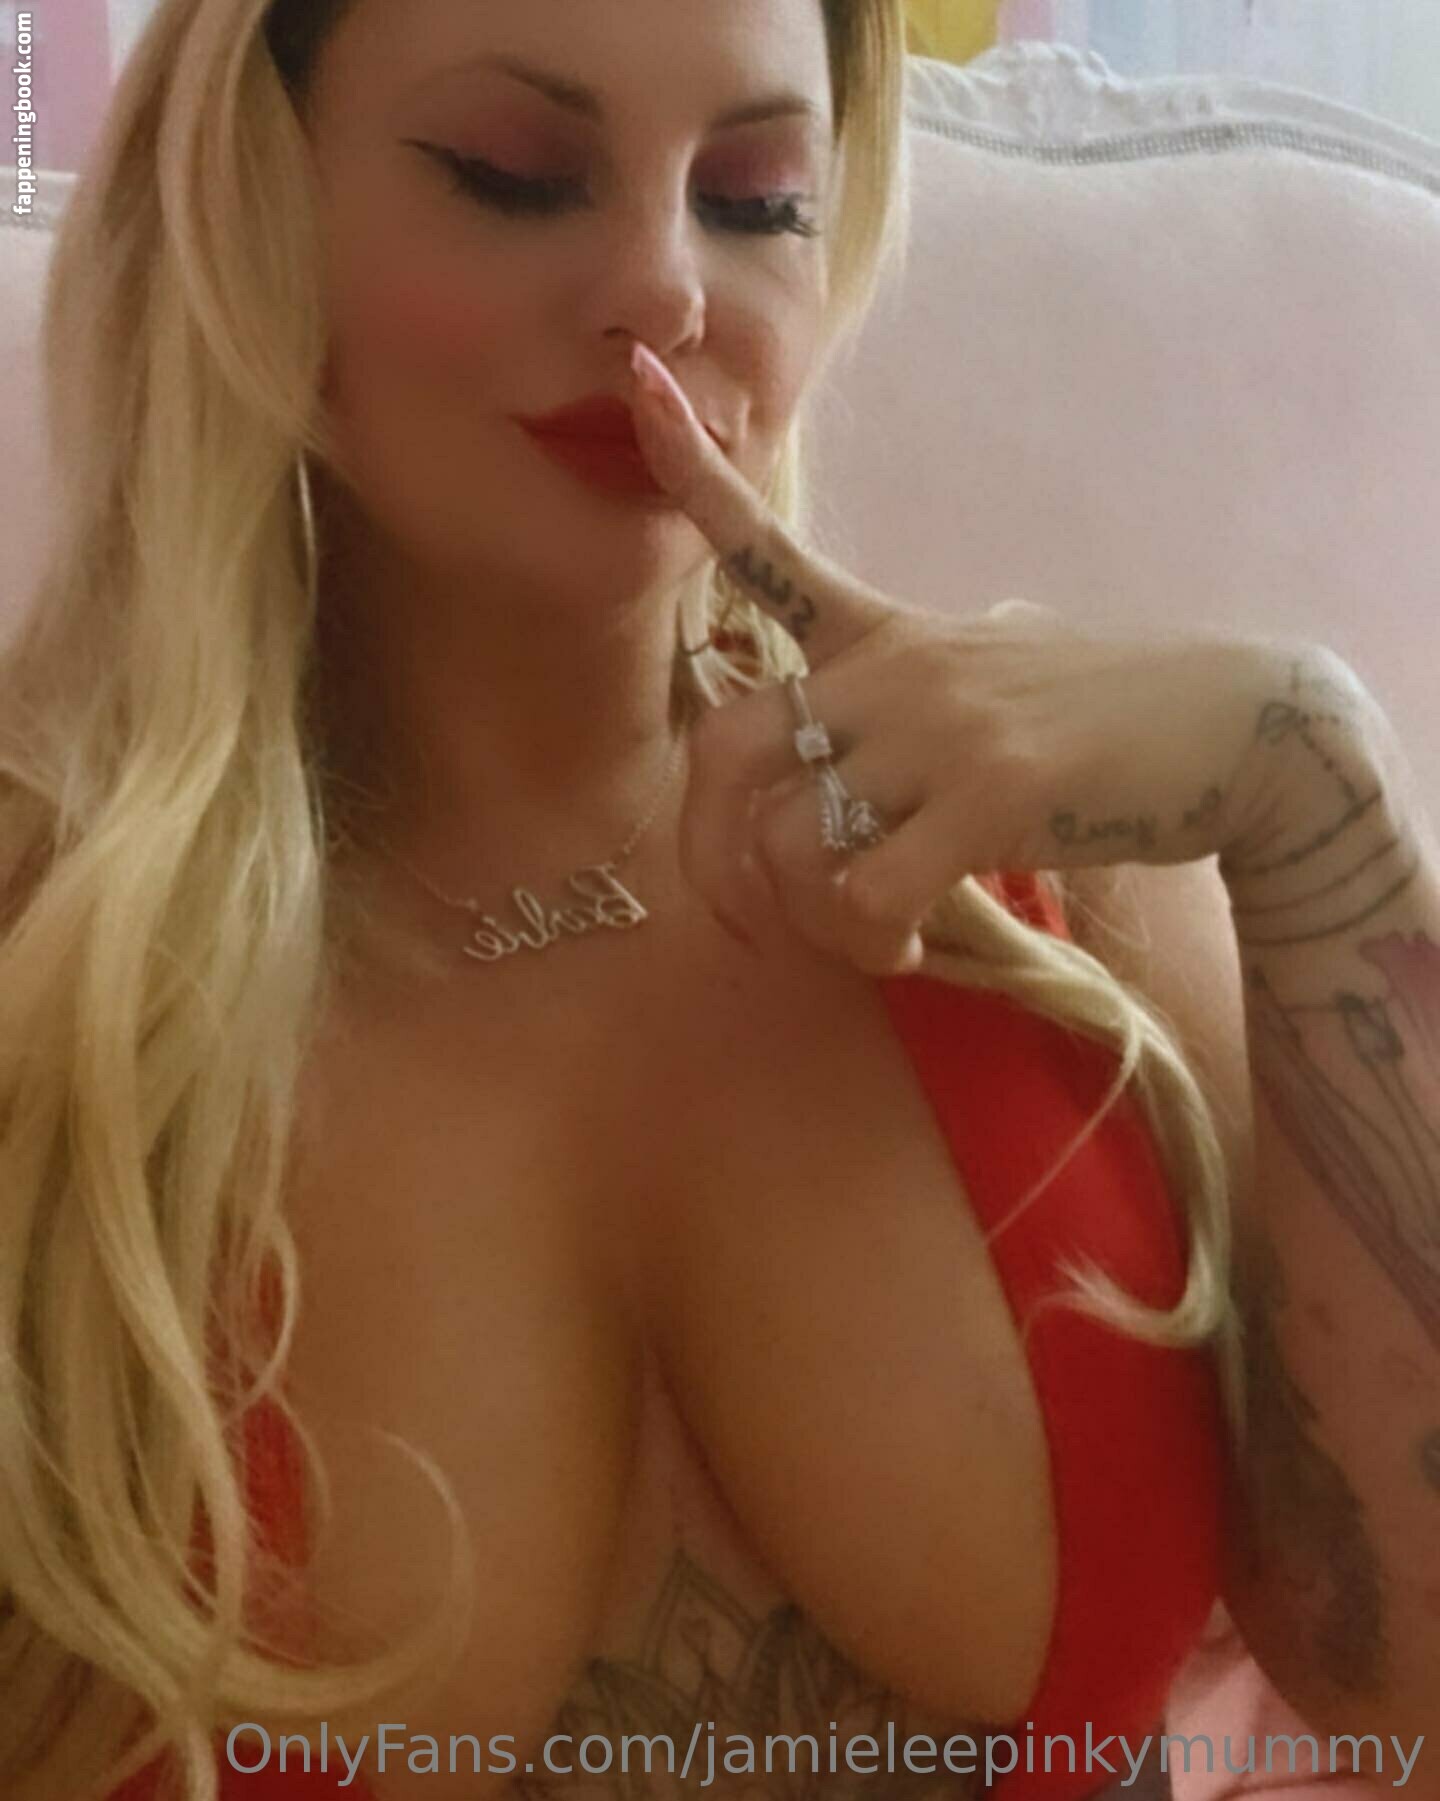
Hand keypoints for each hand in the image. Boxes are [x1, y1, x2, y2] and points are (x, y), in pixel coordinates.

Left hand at [628, 341, 1371, 976]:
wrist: (1235, 728)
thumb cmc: (1106, 709)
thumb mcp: (995, 667)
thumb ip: (913, 692)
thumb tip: (865, 744)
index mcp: (885, 634)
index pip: (769, 547)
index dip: (697, 477)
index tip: (639, 387)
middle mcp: (896, 670)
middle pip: (728, 752)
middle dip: (711, 856)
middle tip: (748, 920)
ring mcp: (941, 729)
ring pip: (789, 839)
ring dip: (804, 921)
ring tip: (860, 937)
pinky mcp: (991, 795)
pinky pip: (864, 890)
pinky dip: (864, 940)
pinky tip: (900, 947)